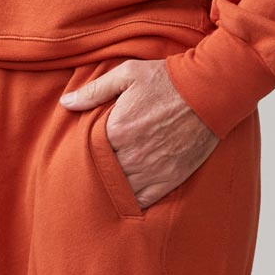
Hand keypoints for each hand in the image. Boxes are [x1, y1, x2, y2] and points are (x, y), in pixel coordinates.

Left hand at [59, 58, 217, 207]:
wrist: (208, 91)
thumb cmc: (166, 79)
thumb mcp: (127, 74)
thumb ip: (94, 91)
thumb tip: (66, 103)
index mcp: (118, 129)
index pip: (90, 151)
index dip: (88, 151)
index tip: (86, 150)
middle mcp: (132, 154)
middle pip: (105, 173)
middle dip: (100, 170)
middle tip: (96, 168)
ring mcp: (152, 169)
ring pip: (123, 189)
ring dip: (116, 186)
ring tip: (113, 181)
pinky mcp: (171, 178)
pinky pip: (145, 199)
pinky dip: (135, 199)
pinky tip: (131, 193)